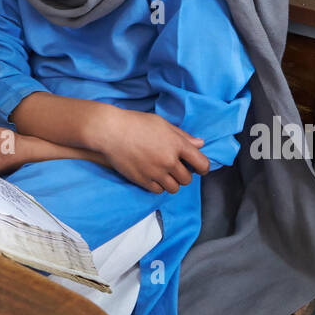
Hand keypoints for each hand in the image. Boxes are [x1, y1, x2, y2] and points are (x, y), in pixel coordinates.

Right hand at [92, 109, 209, 193]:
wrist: (111, 131)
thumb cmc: (136, 123)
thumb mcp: (162, 124)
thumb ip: (182, 136)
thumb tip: (200, 144)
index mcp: (177, 144)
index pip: (202, 163)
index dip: (203, 168)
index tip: (198, 168)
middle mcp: (169, 160)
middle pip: (187, 179)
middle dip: (184, 174)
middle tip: (176, 167)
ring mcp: (155, 172)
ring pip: (174, 188)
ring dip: (172, 182)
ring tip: (164, 173)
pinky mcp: (142, 180)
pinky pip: (158, 191)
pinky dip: (158, 186)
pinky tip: (153, 176)